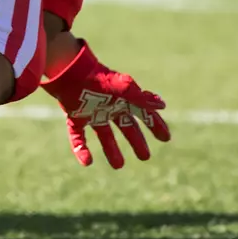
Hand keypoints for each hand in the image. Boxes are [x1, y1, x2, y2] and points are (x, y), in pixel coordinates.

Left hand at [41, 41, 169, 168]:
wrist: (71, 72)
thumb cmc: (100, 79)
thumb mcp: (124, 89)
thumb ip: (142, 99)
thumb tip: (163, 105)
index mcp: (123, 99)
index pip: (143, 113)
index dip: (155, 124)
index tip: (166, 138)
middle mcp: (109, 107)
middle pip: (126, 126)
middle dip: (136, 141)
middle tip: (145, 157)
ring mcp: (91, 113)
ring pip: (104, 135)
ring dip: (111, 150)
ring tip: (118, 166)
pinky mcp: (75, 117)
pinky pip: (78, 137)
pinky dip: (81, 149)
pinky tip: (87, 162)